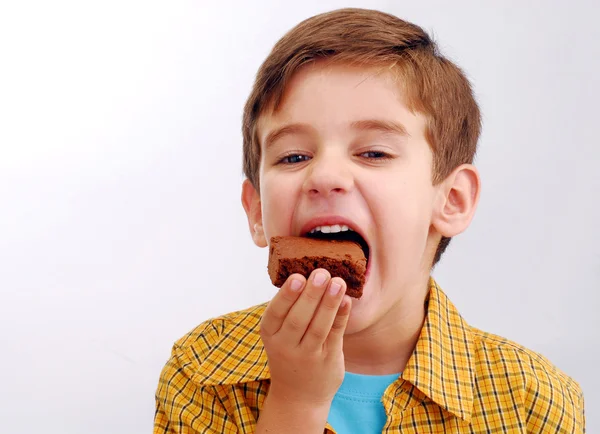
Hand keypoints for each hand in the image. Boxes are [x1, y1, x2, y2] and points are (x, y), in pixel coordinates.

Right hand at [260, 269, 351, 406]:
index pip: (275, 313)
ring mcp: (307, 356)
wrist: (298, 397)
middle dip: (311, 295)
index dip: (286, 295)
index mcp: (270, 334)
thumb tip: (309, 274)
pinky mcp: (327, 360)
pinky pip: (335, 335)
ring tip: (338, 282)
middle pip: (298, 319)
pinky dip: (341, 316)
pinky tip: (346, 300)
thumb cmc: (289, 352)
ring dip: (329, 303)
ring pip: (318, 327)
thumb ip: (290, 309)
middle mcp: (285, 346)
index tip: (297, 276)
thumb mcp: (280, 334)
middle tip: (322, 272)